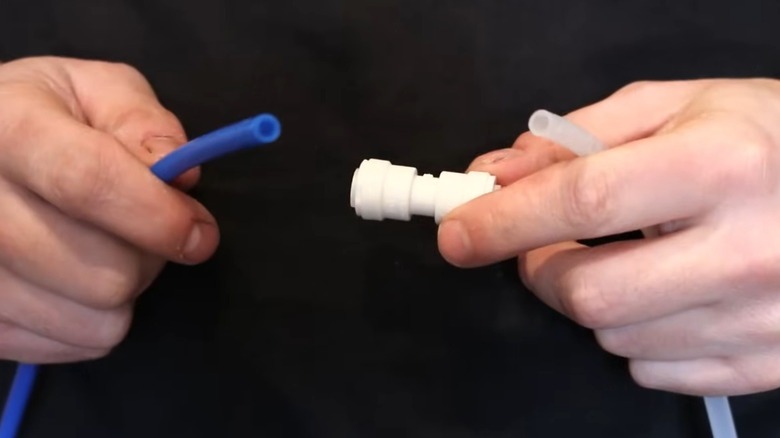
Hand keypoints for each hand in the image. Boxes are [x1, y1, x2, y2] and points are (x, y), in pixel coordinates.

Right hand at [0, 56, 218, 362]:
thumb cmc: (45, 116)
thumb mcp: (97, 90)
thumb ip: (143, 122)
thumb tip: (182, 173)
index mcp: (4, 126)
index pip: (86, 183)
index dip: (159, 217)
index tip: (200, 233)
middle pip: (100, 272)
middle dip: (149, 256)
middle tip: (142, 229)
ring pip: (93, 319)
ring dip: (124, 291)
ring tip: (102, 250)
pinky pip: (72, 345)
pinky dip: (94, 319)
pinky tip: (75, 279)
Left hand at [438, 78, 779, 395]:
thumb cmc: (768, 140)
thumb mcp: (679, 107)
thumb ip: (579, 137)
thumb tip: (499, 174)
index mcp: (720, 166)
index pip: (582, 200)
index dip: (503, 219)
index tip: (459, 231)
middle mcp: (746, 249)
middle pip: (587, 292)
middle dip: (539, 270)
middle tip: (547, 244)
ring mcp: (762, 317)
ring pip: (614, 337)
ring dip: (592, 299)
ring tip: (630, 258)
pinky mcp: (768, 362)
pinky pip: (655, 370)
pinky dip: (635, 334)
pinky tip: (665, 294)